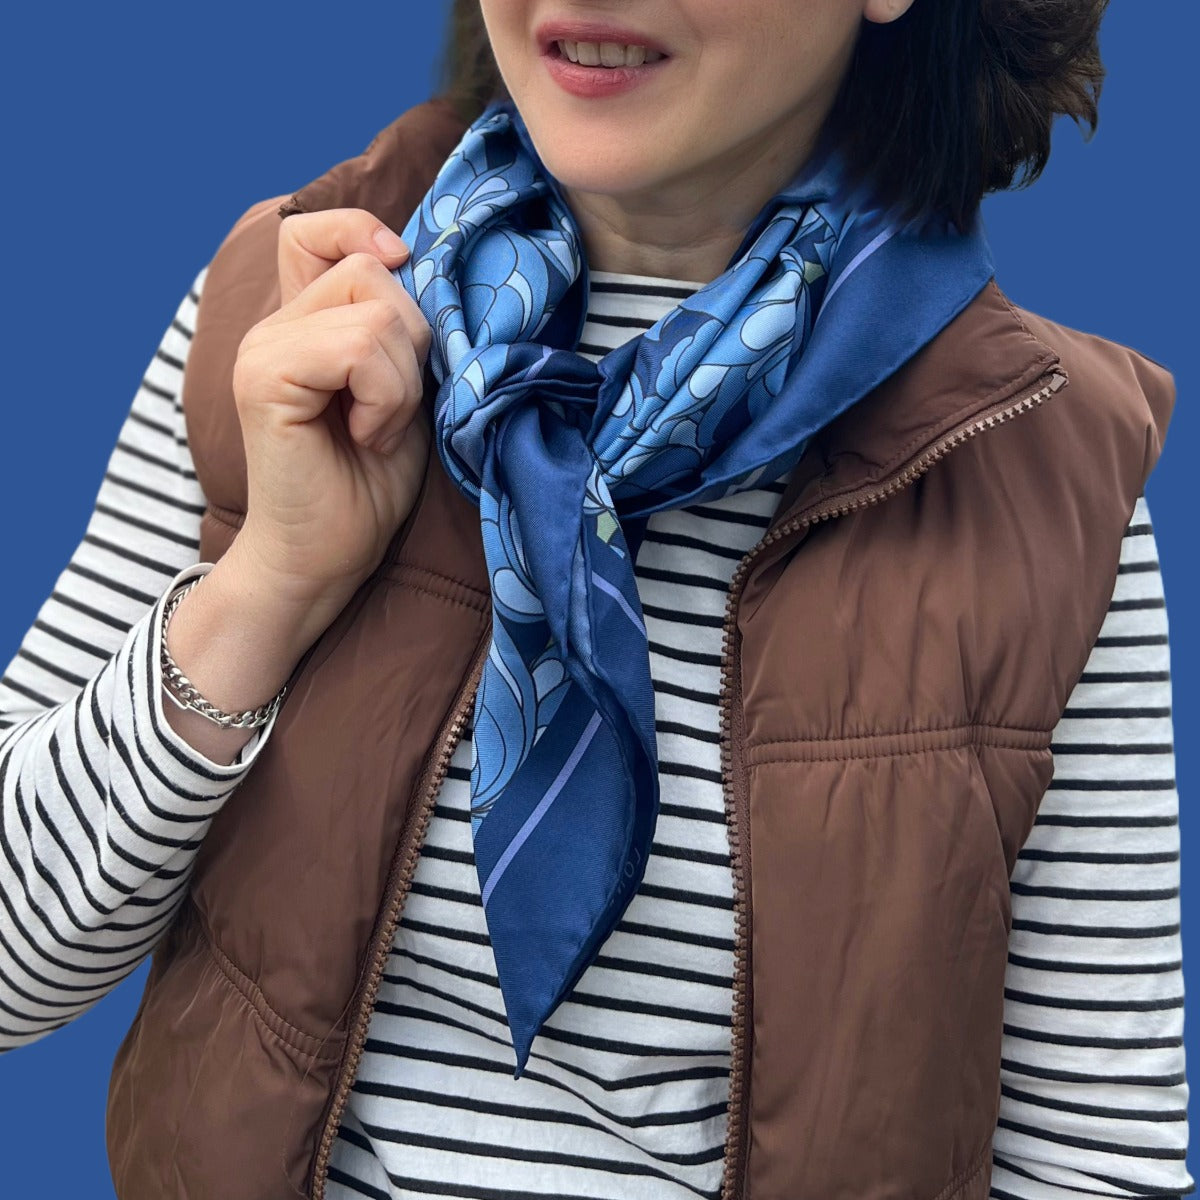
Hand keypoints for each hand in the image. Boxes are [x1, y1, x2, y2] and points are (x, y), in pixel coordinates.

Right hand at [229, 207, 431, 609]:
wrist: (324, 559)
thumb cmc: (367, 485)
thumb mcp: (400, 391)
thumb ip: (398, 333)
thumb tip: (425, 272)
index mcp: (300, 323)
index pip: (315, 230)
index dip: (365, 234)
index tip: (401, 284)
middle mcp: (273, 326)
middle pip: (370, 270)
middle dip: (413, 340)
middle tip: (394, 407)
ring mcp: (263, 348)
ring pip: (375, 310)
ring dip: (402, 379)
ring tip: (379, 429)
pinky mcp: (265, 379)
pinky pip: (361, 347)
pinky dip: (387, 397)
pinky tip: (369, 437)